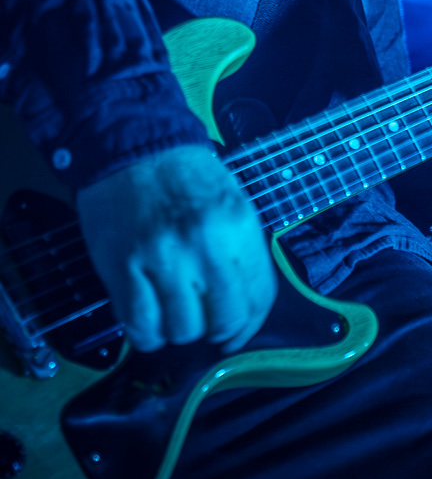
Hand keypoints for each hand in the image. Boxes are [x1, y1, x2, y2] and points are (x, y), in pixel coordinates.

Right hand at [78, 144, 276, 352]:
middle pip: (224, 319)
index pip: (259, 296)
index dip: (249, 325)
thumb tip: (244, 304)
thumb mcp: (232, 204)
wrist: (134, 145)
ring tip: (172, 312)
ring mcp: (164, 258)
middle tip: (204, 324)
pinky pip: (141, 325)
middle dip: (218, 332)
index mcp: (239, 227)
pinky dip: (146, 334)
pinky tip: (148, 321)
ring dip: (179, 331)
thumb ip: (241, 252)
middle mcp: (206, 245)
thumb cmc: (185, 176)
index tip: (237, 333)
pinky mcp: (125, 267)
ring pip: (183, 329)